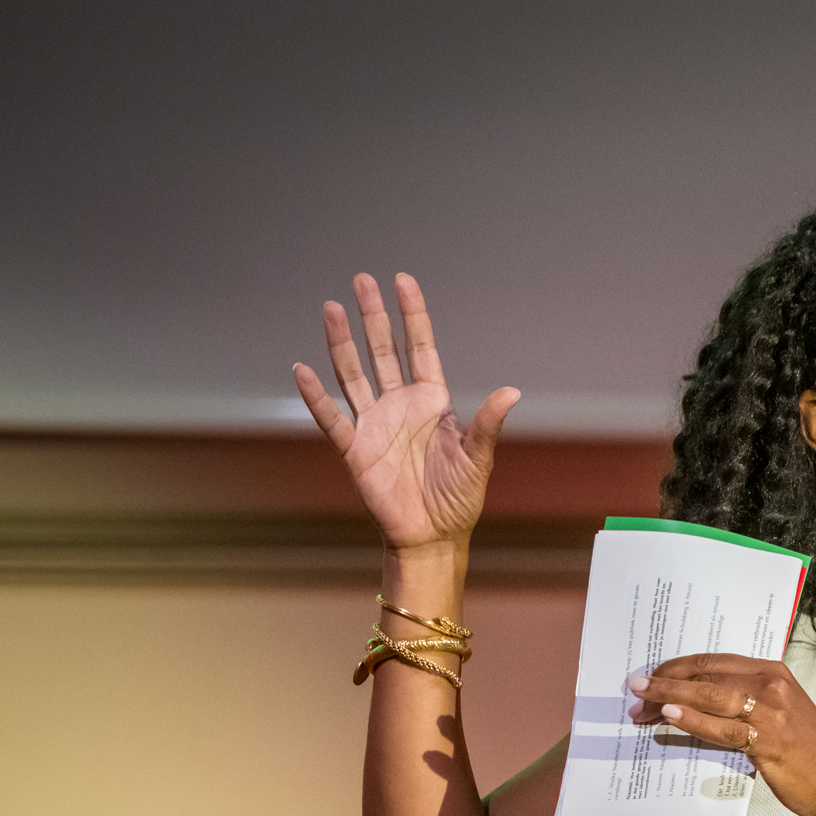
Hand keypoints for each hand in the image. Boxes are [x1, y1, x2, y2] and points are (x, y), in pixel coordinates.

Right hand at [293, 273, 519, 552]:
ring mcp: (374, 423)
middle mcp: (400, 404)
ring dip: (342, 343)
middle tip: (361, 280)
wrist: (433, 535)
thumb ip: (488, 423)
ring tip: (331, 309)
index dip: (411, 315)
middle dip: (372, 316)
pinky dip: (316, 396)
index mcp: (432, 402)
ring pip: (353, 374)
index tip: (403, 281)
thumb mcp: (478, 458)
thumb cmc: (458, 498)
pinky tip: (303, 370)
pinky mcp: (355, 449)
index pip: (420, 348)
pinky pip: (332, 418)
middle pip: (382, 351)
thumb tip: (512, 391)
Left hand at [630, 655, 815, 815]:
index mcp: (772, 672)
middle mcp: (772, 684)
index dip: (677, 666)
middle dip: (665, 681)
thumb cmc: (806, 751)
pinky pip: (722, 727)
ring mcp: (772, 711)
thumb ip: (743, 702)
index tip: (651, 676)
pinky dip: (693, 720)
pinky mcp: (769, 740)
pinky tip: (670, 716)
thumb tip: (694, 701)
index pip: (714, 660)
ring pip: (709, 696)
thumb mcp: (777, 713)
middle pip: (707, 674)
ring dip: (669, 698)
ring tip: (641, 704)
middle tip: (635, 689)